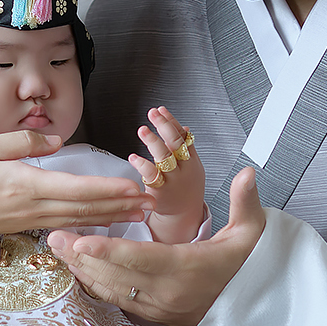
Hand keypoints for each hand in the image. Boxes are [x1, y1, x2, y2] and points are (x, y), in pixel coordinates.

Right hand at [0, 129, 152, 291]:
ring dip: (110, 216)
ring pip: (78, 219)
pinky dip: (89, 221)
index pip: (76, 189)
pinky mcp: (24, 226)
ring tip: (138, 212)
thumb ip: (23, 142)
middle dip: (120, 205)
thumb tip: (56, 141)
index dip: (108, 189)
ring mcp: (29, 220)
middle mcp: (32, 207)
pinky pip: (65, 224)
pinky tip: (103, 220)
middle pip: (85, 208)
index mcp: (25, 184)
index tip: (134, 186)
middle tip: (152, 202)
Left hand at [47, 165, 265, 325]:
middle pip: (116, 275)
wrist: (252, 310)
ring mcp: (156, 306)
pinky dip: (94, 283)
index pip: (142, 260)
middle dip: (81, 257)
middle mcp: (166, 292)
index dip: (109, 252)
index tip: (82, 242)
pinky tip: (77, 267)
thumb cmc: (246, 267)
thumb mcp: (252, 234)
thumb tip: (247, 172)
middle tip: (54, 236)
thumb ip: (245, 202)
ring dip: (82, 270)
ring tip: (58, 248)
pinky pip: (116, 299)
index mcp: (187, 269)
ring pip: (111, 289)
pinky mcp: (151, 314)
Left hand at [129, 106, 204, 241]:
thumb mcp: (192, 166)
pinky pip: (151, 177)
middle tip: (153, 114)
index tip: (161, 110)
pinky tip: (134, 157)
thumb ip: (186, 147)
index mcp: (192, 160)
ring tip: (143, 130)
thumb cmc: (186, 188)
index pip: (183, 136)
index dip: (172, 122)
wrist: (185, 215)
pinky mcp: (160, 192)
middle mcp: (183, 169)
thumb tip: (181, 126)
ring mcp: (172, 180)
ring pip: (164, 158)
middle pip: (176, 144)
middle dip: (165, 126)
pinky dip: (143, 165)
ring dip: (153, 142)